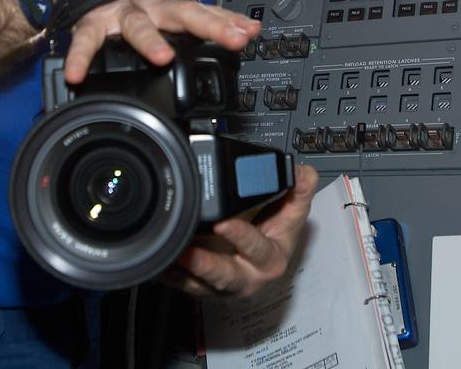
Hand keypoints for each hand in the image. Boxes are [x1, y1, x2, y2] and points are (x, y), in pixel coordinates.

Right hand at [62, 0, 259, 83]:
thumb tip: (246, 34)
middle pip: (183, 13)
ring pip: (137, 25)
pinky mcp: (90, 21)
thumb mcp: (165, 11)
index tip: (250, 32)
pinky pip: (86, 41)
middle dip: (209, 26)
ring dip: (150, 40)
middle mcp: (150, 7)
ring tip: (163, 57)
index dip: (228, 22)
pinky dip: (80, 58)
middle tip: (232, 39)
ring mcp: (120, 12)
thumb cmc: (130, 0)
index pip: (205, 12)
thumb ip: (201, 24)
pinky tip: (77, 74)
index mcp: (169, 7)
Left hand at [164, 163, 318, 299]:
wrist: (261, 268)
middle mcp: (246, 279)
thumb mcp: (292, 217)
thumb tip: (302, 172)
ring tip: (167, 255)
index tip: (224, 223)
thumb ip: (298, 191)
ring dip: (180, 271)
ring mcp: (220, 286)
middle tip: (187, 251)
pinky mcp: (200, 288)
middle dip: (205, 266)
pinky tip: (158, 262)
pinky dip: (167, 274)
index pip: (258, 250)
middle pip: (224, 277)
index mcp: (270, 261)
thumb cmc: (274, 240)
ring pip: (198, 284)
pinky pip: (180, 285)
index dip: (242, 237)